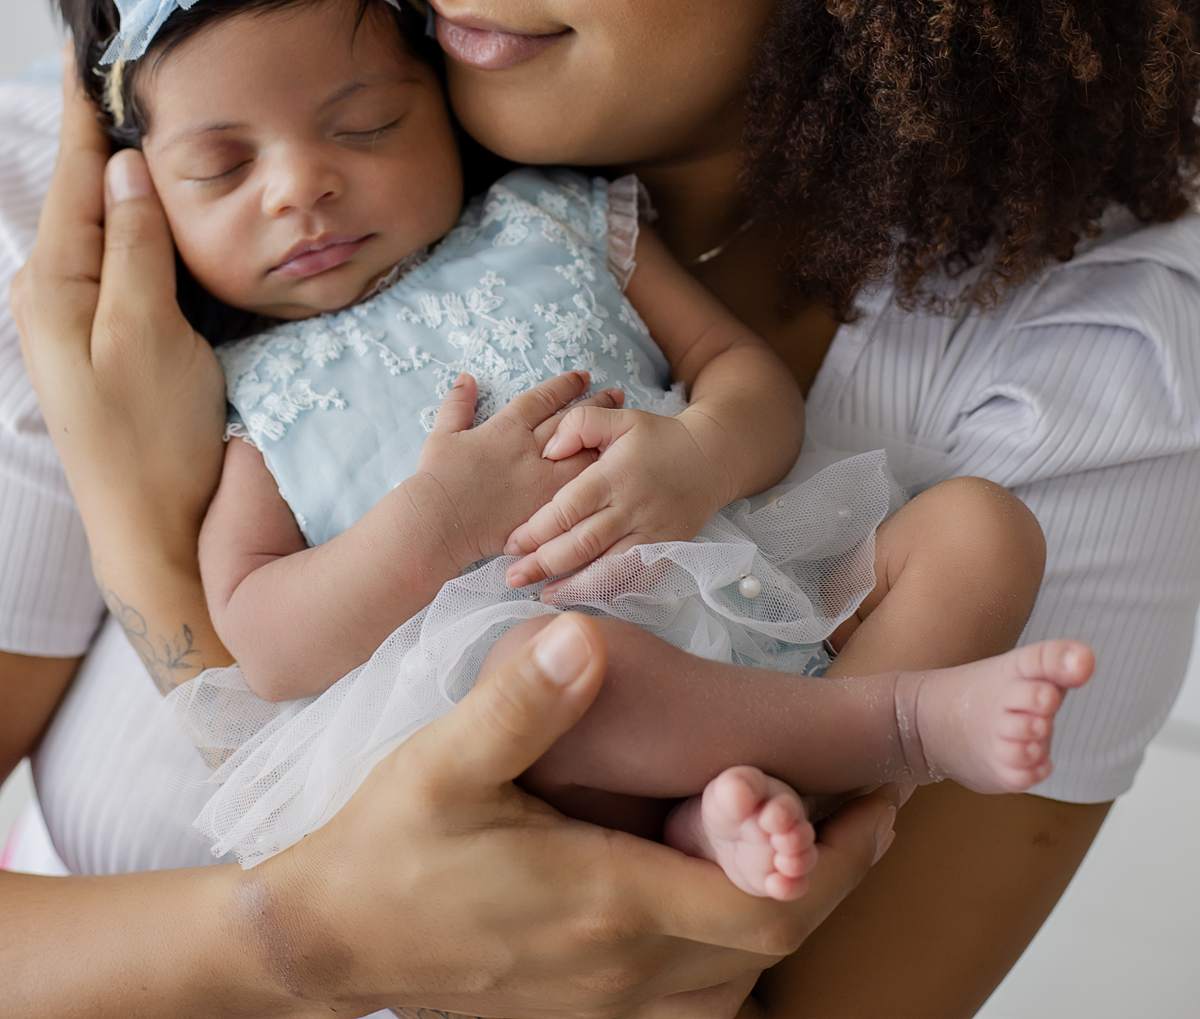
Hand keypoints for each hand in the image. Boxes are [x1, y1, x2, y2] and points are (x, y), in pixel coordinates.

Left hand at [9, 56, 229, 682]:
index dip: (91, 107)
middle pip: (88, 186)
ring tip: (143, 106)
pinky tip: (157, 192)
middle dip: (106, 123)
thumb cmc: (148, 438)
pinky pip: (122, 250)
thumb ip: (133, 247)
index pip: (80, 172)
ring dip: (124, 163)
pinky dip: (138, 210)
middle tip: (131, 58)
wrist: (154, 528)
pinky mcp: (112, 331)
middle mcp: (58, 288)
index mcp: (55, 281)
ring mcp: (82, 312)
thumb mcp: (143, 332)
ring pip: (106, 216)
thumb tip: (130, 167)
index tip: (96, 44)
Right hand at [250, 611, 894, 1016]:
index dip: (834, 857)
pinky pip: (691, 1005)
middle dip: (830, 879)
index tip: (874, 800)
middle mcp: (621, 972)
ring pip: (737, 982)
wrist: (327, 941)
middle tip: (865, 812)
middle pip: (770, 944)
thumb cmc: (388, 847)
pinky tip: (723, 903)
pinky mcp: (579, 1012)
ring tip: (808, 845)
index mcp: (607, 903)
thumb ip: (524, 702)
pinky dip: (732, 959)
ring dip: (785, 916)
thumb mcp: (445, 761)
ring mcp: (601, 1005)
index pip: (765, 902)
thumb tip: (588, 638)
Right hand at [412, 370, 613, 571]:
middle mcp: (529, 449)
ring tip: (625, 428)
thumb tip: (466, 377)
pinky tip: (616, 471)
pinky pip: (580, 491)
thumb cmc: (436, 479)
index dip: (565, 385)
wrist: (437, 522)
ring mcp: (541, 480)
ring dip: (605, 438)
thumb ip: (457, 404)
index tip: (583, 376)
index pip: (543, 399)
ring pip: (583, 452)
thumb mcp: (442, 434)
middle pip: (572, 421)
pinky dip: (599, 478)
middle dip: (595, 406)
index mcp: (506, 428)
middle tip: (617, 394)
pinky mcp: (547, 509)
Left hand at [503, 403, 726, 585]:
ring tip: (543, 595)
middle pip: (583, 544)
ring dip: (573, 586)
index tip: (511, 543)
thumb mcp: (619, 416)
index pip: (569, 508)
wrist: (713, 457)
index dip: (537, 529)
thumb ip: (579, 424)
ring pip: (608, 569)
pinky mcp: (666, 550)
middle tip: (513, 577)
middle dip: (545, 564)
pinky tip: (585, 598)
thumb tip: (548, 450)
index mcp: (615, 475)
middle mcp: (633, 508)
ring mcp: (652, 534)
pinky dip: (610, 592)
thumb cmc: (658, 437)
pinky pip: (636, 579)